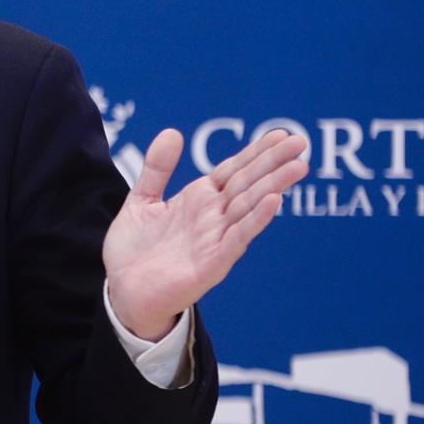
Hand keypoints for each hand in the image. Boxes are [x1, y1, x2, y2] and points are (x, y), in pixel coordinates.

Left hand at [103, 127, 308, 340]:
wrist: (122, 291)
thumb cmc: (134, 250)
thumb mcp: (141, 200)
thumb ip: (157, 169)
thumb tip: (172, 132)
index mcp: (198, 200)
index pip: (233, 171)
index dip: (255, 152)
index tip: (280, 134)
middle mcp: (212, 218)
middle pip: (248, 184)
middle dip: (274, 164)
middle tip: (301, 142)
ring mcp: (215, 240)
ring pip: (249, 207)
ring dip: (273, 186)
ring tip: (298, 166)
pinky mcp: (212, 264)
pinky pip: (237, 238)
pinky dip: (255, 220)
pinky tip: (274, 201)